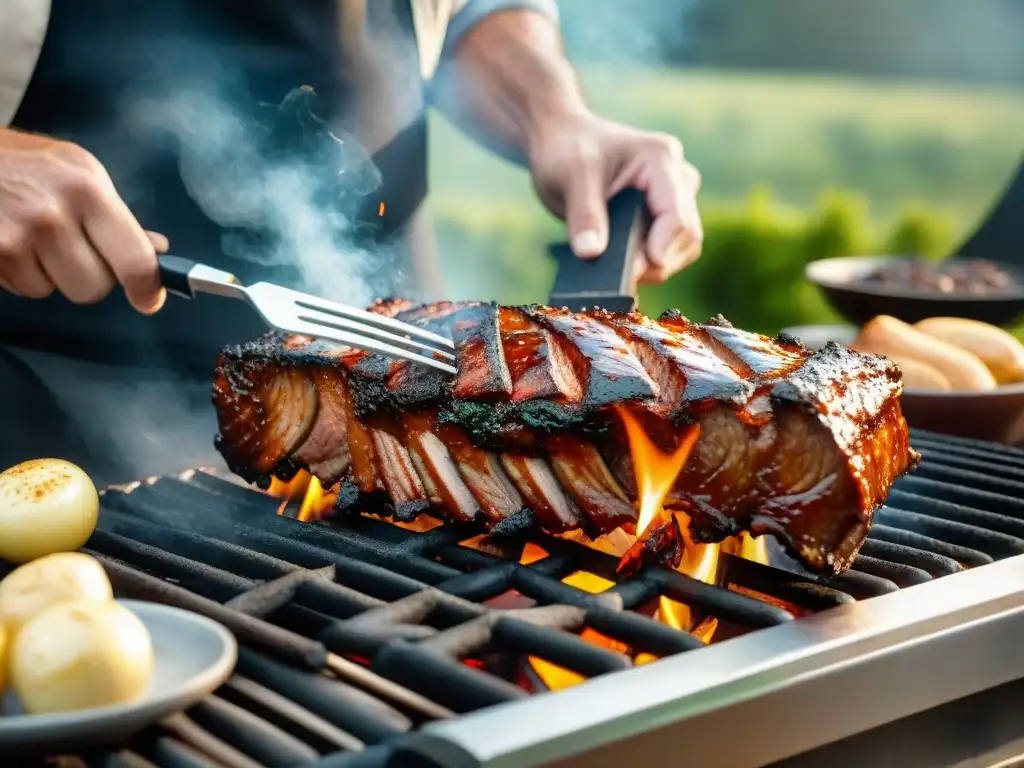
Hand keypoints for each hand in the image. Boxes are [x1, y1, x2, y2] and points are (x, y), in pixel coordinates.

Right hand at [0, 128, 166, 312]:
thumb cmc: (20, 161)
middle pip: (94, 288)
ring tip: (33, 238)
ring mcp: (16, 239)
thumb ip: (116, 214)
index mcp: (87, 191)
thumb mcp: (76, 171)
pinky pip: (22, 289)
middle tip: (72, 249)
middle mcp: (52, 216)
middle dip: (88, 276)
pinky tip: (12, 242)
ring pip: (54, 291)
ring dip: (49, 275)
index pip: (134, 259)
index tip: (148, 299)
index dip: (146, 288)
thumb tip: (155, 249)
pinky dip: (20, 273)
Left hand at [528, 115, 702, 285]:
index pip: (676, 215)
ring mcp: (675, 198)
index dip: (661, 248)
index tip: (635, 272)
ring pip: (682, 248)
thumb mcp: (570, 176)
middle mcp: (678, 177)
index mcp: (661, 159)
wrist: (562, 145)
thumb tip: (591, 254)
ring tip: (614, 273)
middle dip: (656, 263)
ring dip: (654, 268)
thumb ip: (584, 214)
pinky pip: (668, 251)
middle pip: (686, 236)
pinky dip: (648, 266)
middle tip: (617, 280)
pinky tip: (619, 270)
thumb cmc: (566, 151)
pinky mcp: (664, 216)